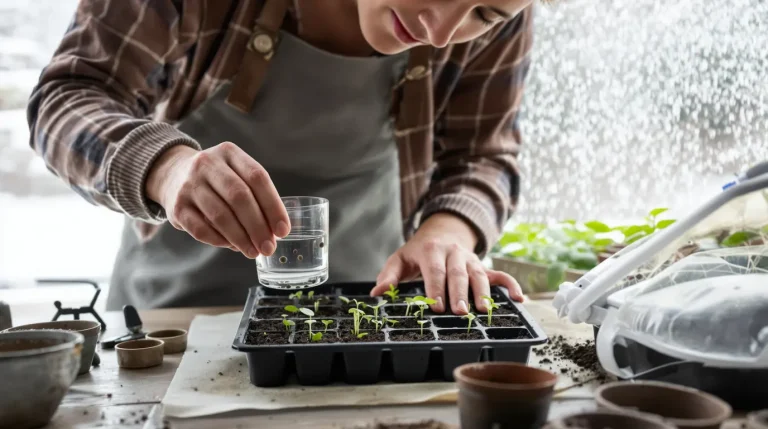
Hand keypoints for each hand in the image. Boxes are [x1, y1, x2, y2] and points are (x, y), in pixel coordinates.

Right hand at [145, 142, 290, 258]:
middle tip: (268, 247)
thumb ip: (255, 197)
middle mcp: (207, 164)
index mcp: (229, 152)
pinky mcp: (176, 206)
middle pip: (239, 197)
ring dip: (241, 238)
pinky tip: (232, 246)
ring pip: (220, 215)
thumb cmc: (216, 179)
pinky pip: (201, 229)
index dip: (273, 206)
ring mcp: (189, 184)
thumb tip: (273, 232)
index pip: (257, 177)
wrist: (172, 174)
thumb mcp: (235, 173)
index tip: (283, 230)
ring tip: (253, 252)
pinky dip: (220, 241)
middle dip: (258, 226)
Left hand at [370, 213, 522, 313]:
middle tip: (460, 312)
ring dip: (482, 292)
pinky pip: (499, 274)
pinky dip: (511, 284)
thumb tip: (377, 294)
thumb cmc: (417, 252)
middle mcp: (453, 253)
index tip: (436, 306)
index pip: (434, 270)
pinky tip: (519, 298)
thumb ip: (388, 276)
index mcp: (431, 250)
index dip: (436, 288)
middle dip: (460, 293)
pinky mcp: (483, 265)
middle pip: (458, 273)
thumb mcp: (400, 259)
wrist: (442, 231)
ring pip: (479, 274)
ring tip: (483, 311)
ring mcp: (470, 259)